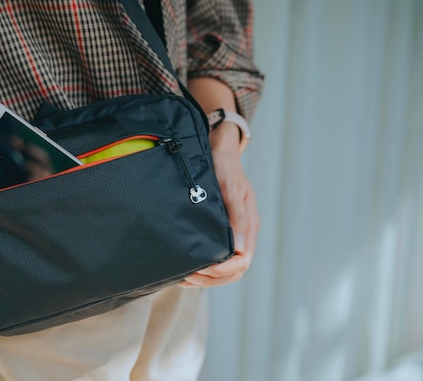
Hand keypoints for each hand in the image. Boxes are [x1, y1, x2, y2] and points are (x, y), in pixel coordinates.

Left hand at [179, 123, 259, 287]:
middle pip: (234, 271)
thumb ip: (237, 217)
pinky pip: (216, 258)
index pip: (242, 262)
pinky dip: (203, 269)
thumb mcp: (231, 189)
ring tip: (184, 278)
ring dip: (206, 278)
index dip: (223, 271)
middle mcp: (243, 235)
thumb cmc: (226, 169)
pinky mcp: (220, 232)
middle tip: (188, 278)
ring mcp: (232, 235)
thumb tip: (240, 248)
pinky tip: (186, 268)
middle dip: (212, 279)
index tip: (203, 269)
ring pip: (225, 269)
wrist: (220, 154)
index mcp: (249, 227)